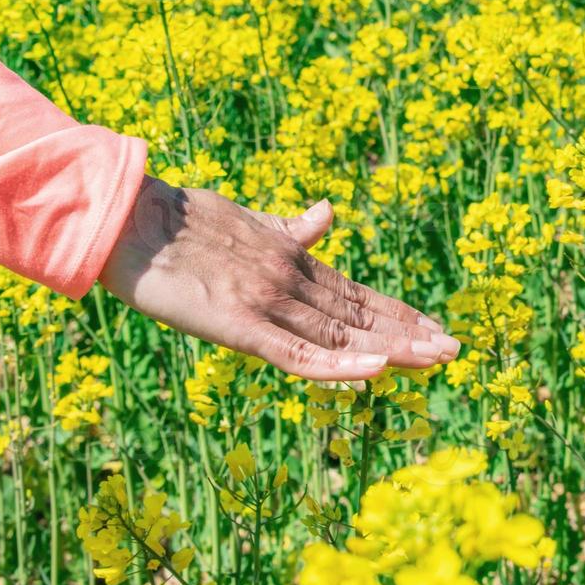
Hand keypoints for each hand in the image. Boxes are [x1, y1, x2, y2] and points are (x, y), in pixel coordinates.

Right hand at [99, 176, 458, 380]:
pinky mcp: (240, 324)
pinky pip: (298, 353)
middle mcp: (291, 280)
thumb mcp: (248, 221)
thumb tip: (328, 213)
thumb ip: (291, 228)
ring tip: (435, 359)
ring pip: (341, 335)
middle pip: (360, 315)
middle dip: (410, 333)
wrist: (129, 221)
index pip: (358, 294)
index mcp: (292, 259)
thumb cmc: (181, 223)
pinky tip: (375, 372)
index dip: (398, 313)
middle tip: (455, 348)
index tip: (435, 326)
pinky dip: (339, 365)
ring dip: (391, 348)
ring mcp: (269, 301)